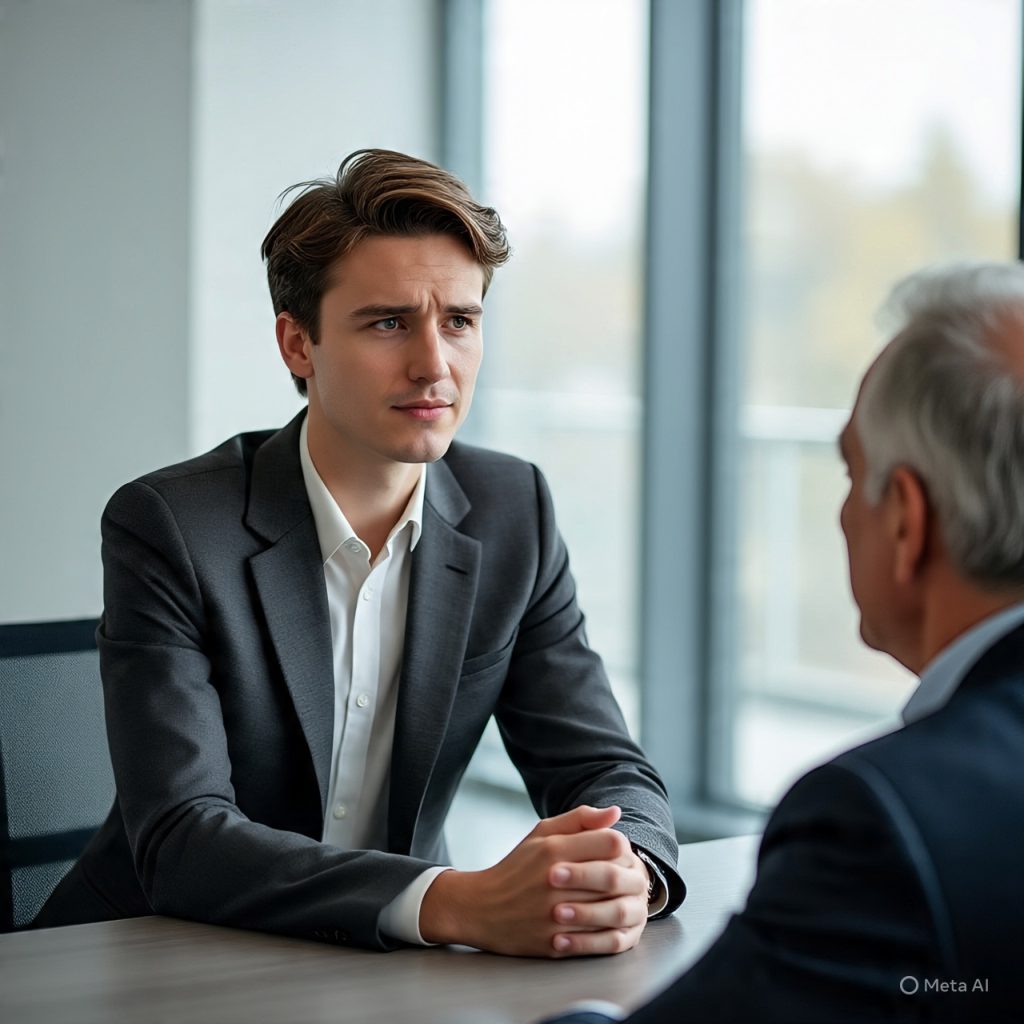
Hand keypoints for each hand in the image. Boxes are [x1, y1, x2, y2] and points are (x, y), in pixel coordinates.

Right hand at [419, 805, 650, 956]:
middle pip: (614, 876)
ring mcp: (554, 915)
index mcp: (553, 850)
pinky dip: (608, 931)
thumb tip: (615, 812)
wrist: (481, 908)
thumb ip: (580, 819)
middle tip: (625, 877)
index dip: (622, 847)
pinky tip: (606, 922)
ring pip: (609, 910)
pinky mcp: (554, 943)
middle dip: (626, 876)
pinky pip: (596, 939)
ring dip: (619, 904)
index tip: (618, 853)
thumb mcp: (541, 833)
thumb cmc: (517, 866)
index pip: (611, 843)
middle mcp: (554, 881)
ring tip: (617, 898)